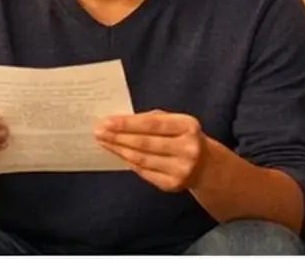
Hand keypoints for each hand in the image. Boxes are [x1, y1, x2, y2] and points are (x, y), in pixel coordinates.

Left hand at [93, 109, 207, 191]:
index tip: (106, 121)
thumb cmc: (184, 137)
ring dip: (119, 150)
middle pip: (145, 143)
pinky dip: (129, 162)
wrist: (206, 166)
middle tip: (98, 132)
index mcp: (188, 126)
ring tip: (104, 142)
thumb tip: (118, 122)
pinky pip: (144, 172)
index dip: (127, 123)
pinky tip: (118, 154)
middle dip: (118, 137)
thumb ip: (152, 119)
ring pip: (142, 159)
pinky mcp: (173, 184)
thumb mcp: (176, 122)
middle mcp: (188, 148)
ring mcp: (181, 169)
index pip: (152, 124)